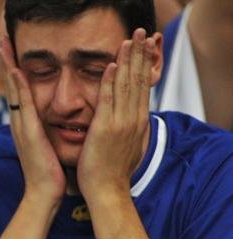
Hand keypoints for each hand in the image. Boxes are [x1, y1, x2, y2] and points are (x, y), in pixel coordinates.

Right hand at [0, 36, 65, 205]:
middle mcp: (20, 124)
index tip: (12, 54)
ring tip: (4, 47)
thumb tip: (57, 126)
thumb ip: (49, 135)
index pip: (19, 94)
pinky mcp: (28, 133)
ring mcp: (22, 128)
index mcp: (26, 127)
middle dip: (7, 63)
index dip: (15, 73)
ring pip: (14, 91)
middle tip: (3, 40)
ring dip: (8, 68)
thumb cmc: (50, 176)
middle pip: (12, 87)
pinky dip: (18, 87)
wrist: (43, 195)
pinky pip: (23, 105)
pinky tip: (16, 72)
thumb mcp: (49, 149)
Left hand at [77, 29, 152, 201]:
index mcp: (138, 122)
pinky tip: (113, 65)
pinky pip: (108, 100)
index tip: (145, 47)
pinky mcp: (105, 129)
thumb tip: (132, 121)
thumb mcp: (127, 145)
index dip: (144, 65)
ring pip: (126, 85)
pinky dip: (111, 81)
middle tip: (141, 34)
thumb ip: (129, 130)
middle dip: (140, 55)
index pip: (143, 87)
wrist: (107, 191)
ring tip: (129, 41)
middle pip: (138, 80)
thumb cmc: (112, 172)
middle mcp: (133, 119)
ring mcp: (120, 123)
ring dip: (128, 60)